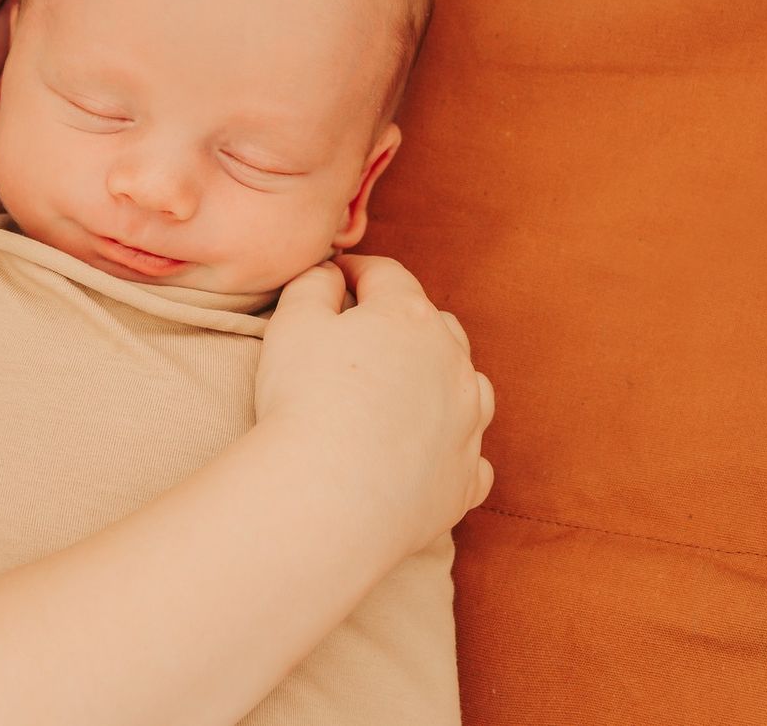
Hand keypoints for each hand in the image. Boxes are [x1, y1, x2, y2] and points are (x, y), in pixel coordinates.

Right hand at [255, 256, 493, 563]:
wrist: (330, 496)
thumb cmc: (306, 401)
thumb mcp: (294, 324)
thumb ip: (314, 285)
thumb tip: (332, 274)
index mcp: (409, 318)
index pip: (387, 276)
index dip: (358, 270)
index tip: (338, 274)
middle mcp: (452, 364)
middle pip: (436, 326)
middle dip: (405, 321)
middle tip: (369, 331)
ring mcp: (467, 423)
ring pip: (470, 386)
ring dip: (442, 379)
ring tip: (408, 387)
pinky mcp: (465, 477)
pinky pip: (472, 455)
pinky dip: (454, 446)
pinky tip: (430, 451)